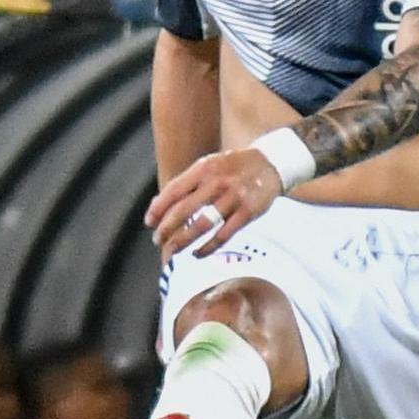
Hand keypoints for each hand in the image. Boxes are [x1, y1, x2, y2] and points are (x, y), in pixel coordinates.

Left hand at [145, 145, 287, 258]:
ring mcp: (234, 197)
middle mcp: (217, 182)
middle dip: (167, 228)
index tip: (149, 222)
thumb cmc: (232, 168)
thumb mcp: (209, 165)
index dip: (158, 208)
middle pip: (185, 210)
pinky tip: (197, 254)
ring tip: (172, 251)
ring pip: (203, 225)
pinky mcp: (248, 212)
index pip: (174, 190)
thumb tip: (158, 205)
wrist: (270, 164)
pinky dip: (208, 248)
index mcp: (204, 169)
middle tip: (157, 240)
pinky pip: (224, 235)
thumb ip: (187, 183)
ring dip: (184, 240)